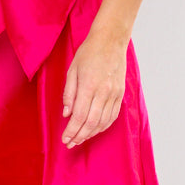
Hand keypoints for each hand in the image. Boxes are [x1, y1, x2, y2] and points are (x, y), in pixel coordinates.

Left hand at [62, 26, 127, 147]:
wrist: (110, 40)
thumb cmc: (89, 52)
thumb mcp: (72, 70)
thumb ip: (69, 93)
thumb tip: (66, 114)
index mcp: (88, 85)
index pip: (79, 115)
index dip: (71, 130)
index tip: (64, 138)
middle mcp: (103, 91)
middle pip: (91, 122)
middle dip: (80, 136)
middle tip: (70, 143)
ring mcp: (114, 93)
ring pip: (103, 121)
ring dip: (91, 133)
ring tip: (81, 139)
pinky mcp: (120, 93)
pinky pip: (113, 115)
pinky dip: (103, 126)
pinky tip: (95, 130)